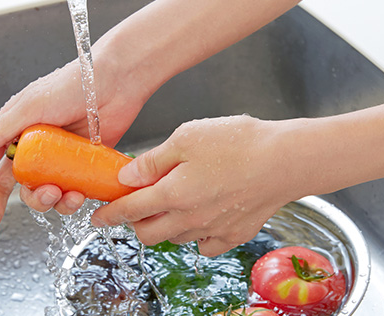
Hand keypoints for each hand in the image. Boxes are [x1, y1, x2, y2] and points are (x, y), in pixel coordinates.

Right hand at [0, 48, 153, 244]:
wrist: (117, 83)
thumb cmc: (73, 84)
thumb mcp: (30, 107)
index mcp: (13, 130)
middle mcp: (33, 146)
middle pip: (7, 186)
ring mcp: (58, 158)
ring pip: (40, 192)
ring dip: (45, 201)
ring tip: (59, 193)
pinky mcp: (81, 165)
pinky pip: (70, 191)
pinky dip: (71, 199)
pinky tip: (79, 194)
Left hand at [90, 101, 383, 255]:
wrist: (286, 160)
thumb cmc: (240, 142)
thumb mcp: (188, 136)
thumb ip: (154, 160)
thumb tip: (127, 177)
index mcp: (172, 194)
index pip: (128, 211)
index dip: (108, 214)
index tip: (97, 216)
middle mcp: (189, 219)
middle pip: (148, 234)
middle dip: (136, 223)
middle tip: (137, 207)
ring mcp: (213, 230)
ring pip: (176, 238)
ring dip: (166, 226)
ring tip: (173, 204)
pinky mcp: (235, 234)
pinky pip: (206, 246)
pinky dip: (197, 237)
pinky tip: (202, 218)